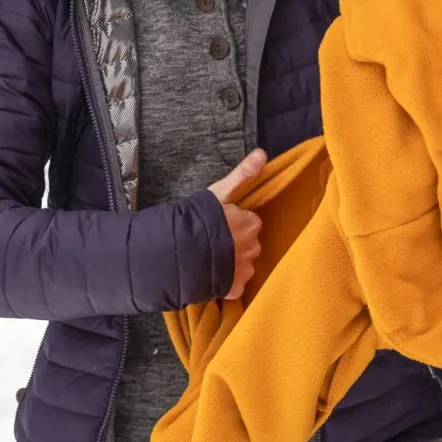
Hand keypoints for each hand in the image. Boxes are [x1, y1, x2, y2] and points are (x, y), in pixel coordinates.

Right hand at [208, 149, 266, 299]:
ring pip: (243, 264)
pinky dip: (227, 281)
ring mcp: (245, 270)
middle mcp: (254, 247)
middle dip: (235, 243)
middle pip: (248, 243)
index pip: (249, 222)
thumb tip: (263, 153)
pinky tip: (212, 275)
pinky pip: (235, 284)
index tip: (218, 224)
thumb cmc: (198, 219)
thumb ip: (243, 174)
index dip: (234, 223)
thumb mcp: (219, 193)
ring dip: (232, 262)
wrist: (178, 254)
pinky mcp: (236, 288)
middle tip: (212, 241)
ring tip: (210, 258)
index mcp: (252, 223)